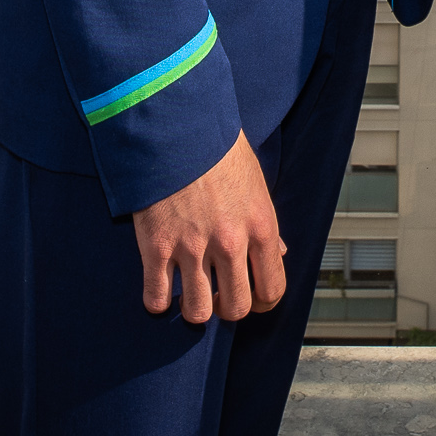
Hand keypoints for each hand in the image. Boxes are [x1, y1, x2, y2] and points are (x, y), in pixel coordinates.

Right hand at [132, 134, 285, 324]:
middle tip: (218, 296)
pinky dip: (157, 300)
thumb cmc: (218, 147)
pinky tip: (161, 286)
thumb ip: (265, 224)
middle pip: (236, 308)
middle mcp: (229, 242)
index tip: (251, 299)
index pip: (272, 289)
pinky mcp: (156, 247)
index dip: (263, 302)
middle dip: (228, 308)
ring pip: (197, 313)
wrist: (176, 123)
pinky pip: (157, 299)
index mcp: (260, 226)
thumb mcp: (255, 182)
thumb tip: (279, 254)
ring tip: (190, 292)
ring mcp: (191, 247)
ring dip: (194, 308)